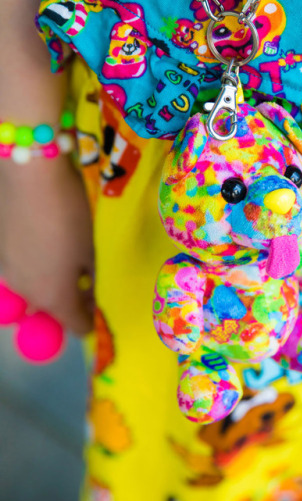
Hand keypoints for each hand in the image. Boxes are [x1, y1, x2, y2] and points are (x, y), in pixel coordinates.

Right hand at [0, 156, 94, 335]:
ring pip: (31, 290)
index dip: (89, 318)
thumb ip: (87, 278)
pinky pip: (19, 269)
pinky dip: (31, 263)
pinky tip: (41, 236)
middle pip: (50, 310)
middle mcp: (25, 293)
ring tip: (61, 251)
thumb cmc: (69, 213)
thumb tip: (86, 293)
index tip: (95, 302)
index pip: (76, 326)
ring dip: (47, 281)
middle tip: (82, 275)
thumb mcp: (89, 249)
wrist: (28, 175)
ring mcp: (6, 273)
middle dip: (66, 300)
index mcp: (54, 298)